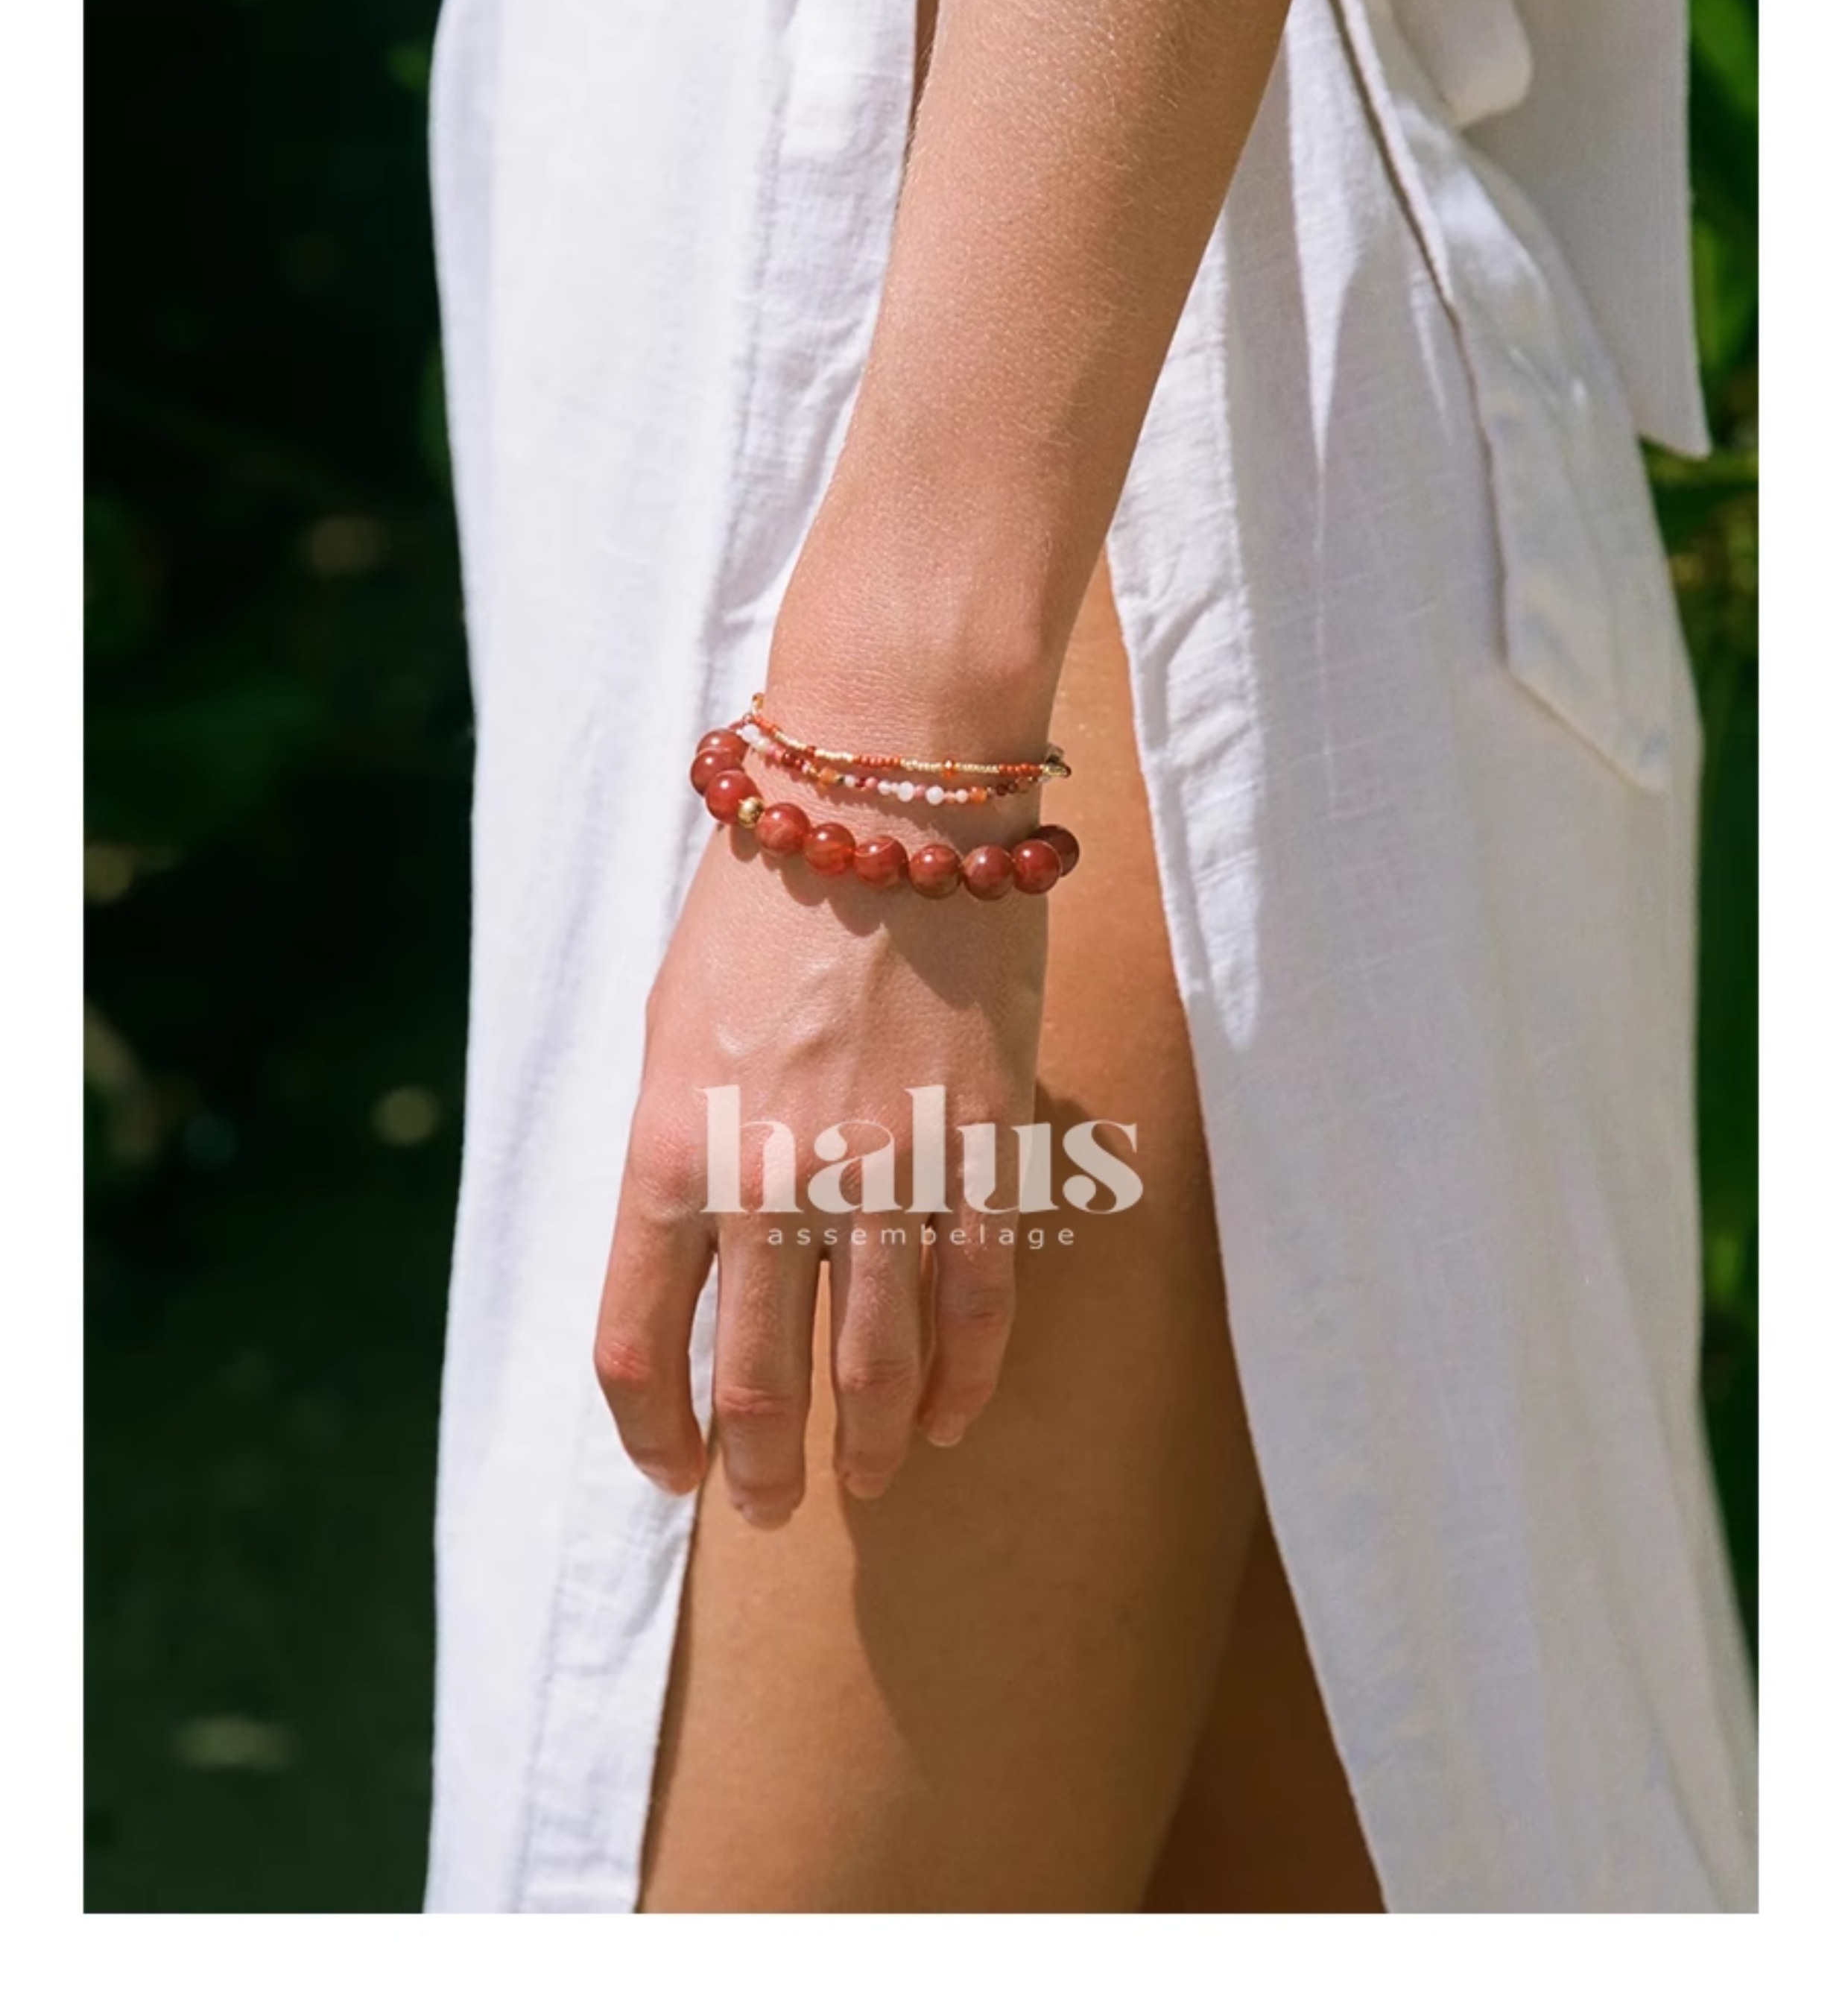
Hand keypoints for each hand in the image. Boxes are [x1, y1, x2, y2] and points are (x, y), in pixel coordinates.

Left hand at [593, 787, 1047, 1525]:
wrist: (885, 805)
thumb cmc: (761, 908)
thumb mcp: (672, 1032)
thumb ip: (678, 1154)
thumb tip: (699, 1259)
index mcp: (669, 1151)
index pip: (642, 1347)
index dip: (654, 1437)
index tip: (675, 1471)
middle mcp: (768, 1182)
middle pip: (761, 1385)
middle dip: (764, 1470)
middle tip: (772, 1506)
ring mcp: (882, 1174)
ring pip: (878, 1366)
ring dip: (873, 1445)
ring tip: (875, 1479)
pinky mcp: (978, 1150)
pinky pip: (977, 1301)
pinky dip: (966, 1377)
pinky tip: (955, 1416)